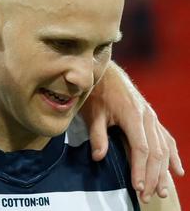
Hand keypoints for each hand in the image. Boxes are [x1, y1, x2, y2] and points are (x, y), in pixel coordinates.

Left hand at [80, 63, 183, 202]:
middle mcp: (147, 118)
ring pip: (164, 148)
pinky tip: (177, 171)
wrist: (106, 72)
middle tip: (148, 196)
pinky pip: (167, 139)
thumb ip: (97, 135)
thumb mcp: (93, 113)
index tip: (138, 187)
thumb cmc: (96, 92)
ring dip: (164, 172)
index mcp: (133, 116)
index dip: (141, 170)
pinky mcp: (152, 118)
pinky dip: (173, 156)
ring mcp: (152, 118)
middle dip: (153, 177)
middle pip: (156, 153)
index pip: (141, 149)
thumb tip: (98, 157)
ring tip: (162, 192)